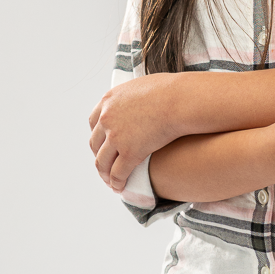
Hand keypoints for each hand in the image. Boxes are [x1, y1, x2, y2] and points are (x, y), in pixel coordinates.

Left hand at [87, 74, 180, 190]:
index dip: (98, 136)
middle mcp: (107, 118)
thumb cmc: (171, 91)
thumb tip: (142, 99)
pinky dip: (117, 182)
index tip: (102, 145)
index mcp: (109, 100)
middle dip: (100, 157)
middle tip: (106, 166)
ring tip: (111, 182)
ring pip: (103, 162)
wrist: (180, 100)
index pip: (94, 122)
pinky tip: (120, 188)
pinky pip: (118, 173)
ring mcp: (116, 136)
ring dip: (105, 174)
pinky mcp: (129, 152)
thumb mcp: (143, 86)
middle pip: (95, 144)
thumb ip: (134, 96)